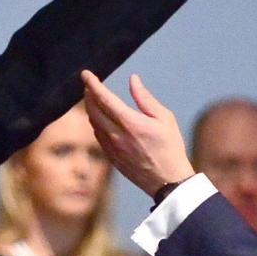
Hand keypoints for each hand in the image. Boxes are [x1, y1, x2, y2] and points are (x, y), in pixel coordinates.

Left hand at [78, 71, 192, 197]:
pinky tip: (101, 119)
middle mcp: (117, 135)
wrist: (168, 181)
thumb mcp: (165, 118)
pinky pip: (97, 136)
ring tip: (94, 99)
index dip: (92, 84)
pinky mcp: (111, 158)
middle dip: (88, 94)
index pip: (104, 99)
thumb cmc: (170, 147)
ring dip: (91, 109)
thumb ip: (145, 98)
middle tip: (89, 85)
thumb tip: (132, 80)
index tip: (85, 74)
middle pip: (93, 110)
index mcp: (131, 123)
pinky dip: (96, 123)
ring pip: (93, 123)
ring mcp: (112, 148)